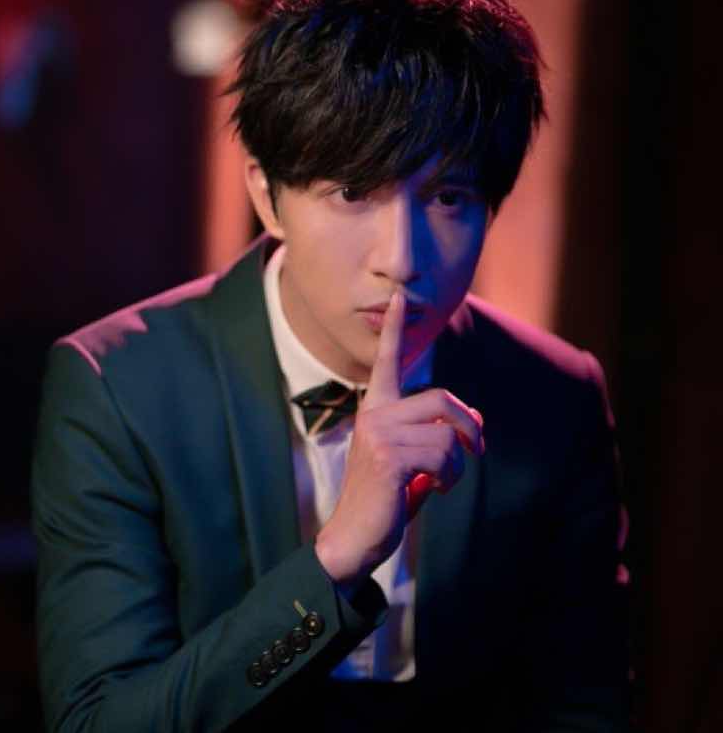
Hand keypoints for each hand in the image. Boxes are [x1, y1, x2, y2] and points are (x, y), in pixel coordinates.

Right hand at [315, 289, 483, 588]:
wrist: (355, 537)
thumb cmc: (385, 498)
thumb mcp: (414, 460)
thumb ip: (436, 436)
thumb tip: (477, 420)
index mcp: (375, 409)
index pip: (385, 362)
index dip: (393, 329)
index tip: (397, 296)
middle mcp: (374, 414)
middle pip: (442, 399)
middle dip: (470, 426)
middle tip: (477, 450)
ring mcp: (378, 433)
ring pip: (447, 434)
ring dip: (458, 465)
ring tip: (444, 482)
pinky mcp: (388, 457)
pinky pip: (443, 455)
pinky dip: (451, 476)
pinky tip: (437, 489)